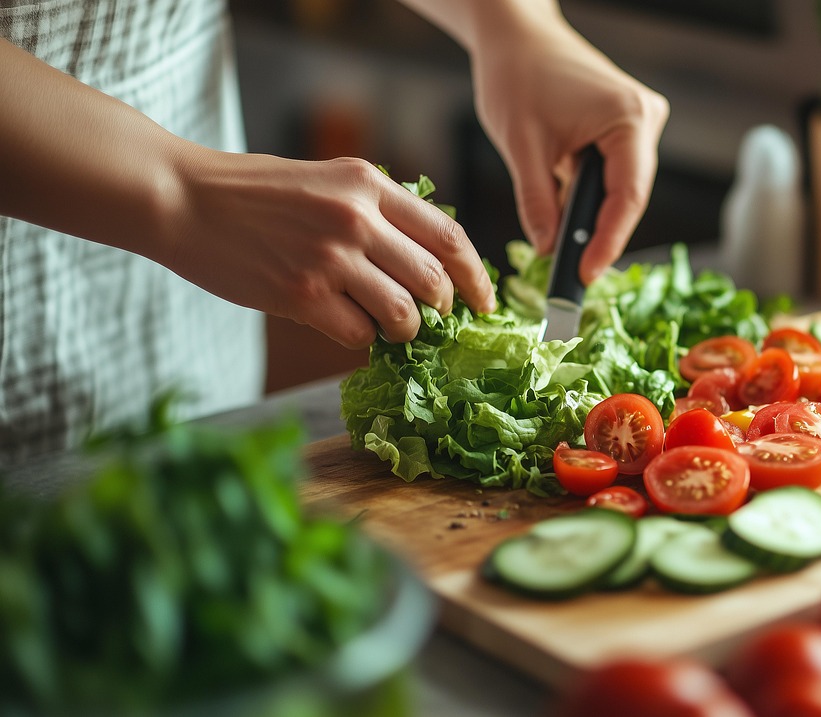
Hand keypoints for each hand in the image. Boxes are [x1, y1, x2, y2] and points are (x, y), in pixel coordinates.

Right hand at [162, 151, 494, 347]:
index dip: (476, 276)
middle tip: (431, 320)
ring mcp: (330, 259)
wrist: (183, 199)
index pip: (449, 236)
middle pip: (434, 281)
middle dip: (442, 310)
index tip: (484, 301)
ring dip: (405, 331)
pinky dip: (362, 339)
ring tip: (390, 327)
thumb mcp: (327, 179)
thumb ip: (377, 210)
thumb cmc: (255, 193)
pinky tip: (346, 325)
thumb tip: (428, 259)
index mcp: (369, 184)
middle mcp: (357, 219)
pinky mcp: (301, 295)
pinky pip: (359, 335)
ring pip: (404, 315)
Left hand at [469, 15, 668, 283]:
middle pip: (629, 196)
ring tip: (566, 255)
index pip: (628, 195)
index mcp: (628, 118)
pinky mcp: (624, 128)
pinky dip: (589, 199)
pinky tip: (566, 221)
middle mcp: (645, 120)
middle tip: (571, 276)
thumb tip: (547, 250)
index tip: (584, 275)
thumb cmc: (516, 75)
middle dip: (599, 236)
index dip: (608, 241)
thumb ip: (537, 202)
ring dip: (593, 218)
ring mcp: (639, 123)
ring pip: (620, 189)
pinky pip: (611, 175)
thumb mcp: (521, 146)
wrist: (515, 34)